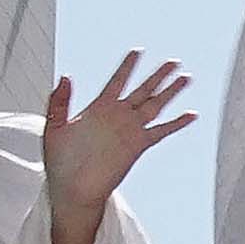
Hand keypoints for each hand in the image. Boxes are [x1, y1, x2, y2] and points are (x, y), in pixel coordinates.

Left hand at [40, 54, 195, 243]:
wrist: (73, 191)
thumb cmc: (60, 164)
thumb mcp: (54, 128)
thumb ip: (59, 102)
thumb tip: (66, 76)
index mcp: (98, 109)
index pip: (117, 81)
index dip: (128, 67)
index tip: (137, 51)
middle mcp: (117, 118)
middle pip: (143, 90)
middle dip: (158, 75)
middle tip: (174, 61)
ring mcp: (129, 131)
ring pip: (155, 106)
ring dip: (170, 92)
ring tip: (186, 78)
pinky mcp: (137, 147)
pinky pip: (161, 132)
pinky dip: (176, 123)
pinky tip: (190, 115)